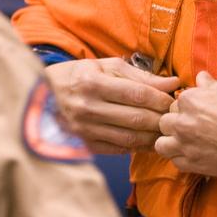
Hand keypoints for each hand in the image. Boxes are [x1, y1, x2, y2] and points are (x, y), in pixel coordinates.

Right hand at [45, 57, 181, 153]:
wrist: (41, 96)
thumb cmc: (79, 76)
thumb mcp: (106, 66)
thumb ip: (141, 75)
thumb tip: (173, 83)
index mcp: (92, 83)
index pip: (137, 94)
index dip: (161, 99)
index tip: (174, 100)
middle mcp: (87, 108)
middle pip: (136, 118)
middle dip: (162, 119)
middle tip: (175, 117)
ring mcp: (84, 130)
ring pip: (130, 138)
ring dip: (154, 136)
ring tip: (166, 130)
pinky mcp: (84, 145)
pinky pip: (119, 150)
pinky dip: (138, 147)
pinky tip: (149, 140)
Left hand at [155, 71, 216, 176]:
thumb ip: (212, 84)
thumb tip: (202, 78)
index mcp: (190, 99)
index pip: (178, 101)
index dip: (189, 107)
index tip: (200, 111)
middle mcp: (182, 121)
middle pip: (165, 121)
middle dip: (177, 123)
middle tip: (193, 126)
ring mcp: (185, 145)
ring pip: (161, 144)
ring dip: (172, 142)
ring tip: (187, 142)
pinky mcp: (192, 164)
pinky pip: (175, 162)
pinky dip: (182, 159)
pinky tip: (196, 155)